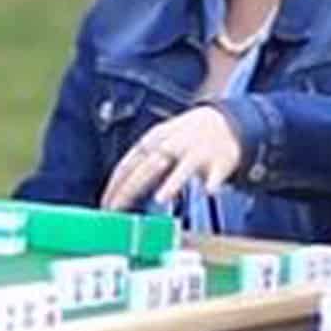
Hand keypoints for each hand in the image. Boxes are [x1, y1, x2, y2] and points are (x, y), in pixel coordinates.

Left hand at [99, 106, 243, 211]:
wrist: (224, 122)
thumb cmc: (183, 138)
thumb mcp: (158, 142)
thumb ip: (140, 163)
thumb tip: (118, 188)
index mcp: (154, 141)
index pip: (130, 163)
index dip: (116, 185)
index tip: (106, 204)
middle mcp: (174, 145)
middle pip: (149, 167)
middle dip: (131, 188)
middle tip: (119, 209)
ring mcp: (197, 153)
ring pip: (184, 168)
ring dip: (173, 182)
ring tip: (162, 197)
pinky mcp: (219, 162)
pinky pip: (216, 174)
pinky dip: (212, 182)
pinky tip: (208, 192)